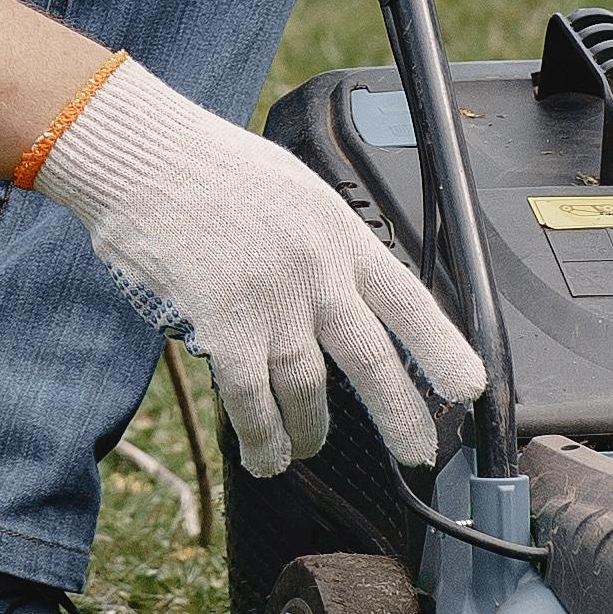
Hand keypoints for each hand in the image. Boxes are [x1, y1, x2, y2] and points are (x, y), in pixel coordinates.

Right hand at [26, 58, 485, 477]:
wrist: (144, 159)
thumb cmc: (206, 167)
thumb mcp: (291, 189)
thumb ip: (320, 244)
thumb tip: (337, 295)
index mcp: (338, 233)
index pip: (407, 300)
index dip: (442, 348)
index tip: (468, 388)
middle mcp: (315, 271)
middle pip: (371, 358)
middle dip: (400, 416)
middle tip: (418, 454)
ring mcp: (270, 301)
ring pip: (306, 391)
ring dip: (308, 432)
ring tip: (303, 449)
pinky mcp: (223, 325)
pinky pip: (250, 400)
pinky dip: (260, 436)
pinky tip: (264, 454)